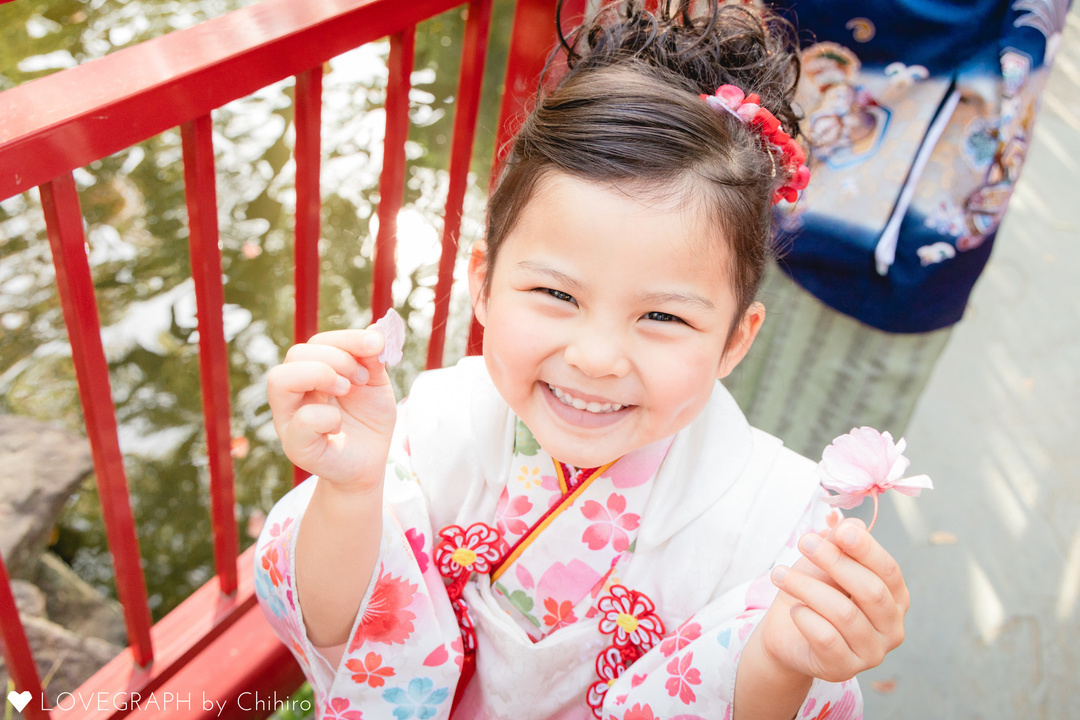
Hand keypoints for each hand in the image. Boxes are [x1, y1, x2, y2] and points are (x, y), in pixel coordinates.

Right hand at [267, 329, 396, 489]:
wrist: (371, 462)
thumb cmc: (368, 421)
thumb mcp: (376, 383)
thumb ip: (372, 358)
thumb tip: (377, 331)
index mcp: (311, 372)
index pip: (317, 342)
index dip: (348, 338)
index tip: (376, 346)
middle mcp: (294, 392)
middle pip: (296, 354)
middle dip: (336, 358)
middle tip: (360, 379)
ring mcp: (289, 418)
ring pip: (280, 379)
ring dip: (321, 376)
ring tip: (346, 390)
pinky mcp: (295, 445)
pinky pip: (301, 420)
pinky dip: (327, 416)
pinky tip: (339, 424)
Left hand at [758, 518, 908, 682]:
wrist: (786, 632)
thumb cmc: (813, 591)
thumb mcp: (824, 562)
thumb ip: (839, 545)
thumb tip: (853, 524)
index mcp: (895, 597)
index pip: (888, 570)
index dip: (866, 549)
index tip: (841, 531)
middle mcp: (892, 627)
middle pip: (870, 591)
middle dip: (835, 562)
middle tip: (804, 542)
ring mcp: (872, 653)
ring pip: (844, 614)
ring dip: (807, 587)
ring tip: (779, 574)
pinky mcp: (845, 669)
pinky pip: (827, 638)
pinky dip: (806, 617)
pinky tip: (794, 609)